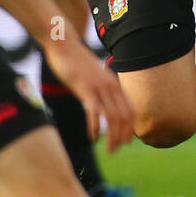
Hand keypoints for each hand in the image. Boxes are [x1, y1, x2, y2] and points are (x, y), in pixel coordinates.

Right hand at [42, 35, 133, 153]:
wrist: (65, 46)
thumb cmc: (77, 63)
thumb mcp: (94, 77)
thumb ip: (100, 90)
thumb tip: (102, 105)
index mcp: (114, 85)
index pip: (130, 110)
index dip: (130, 128)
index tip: (127, 141)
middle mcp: (111, 87)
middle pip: (124, 116)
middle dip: (123, 136)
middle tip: (117, 150)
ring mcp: (99, 88)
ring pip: (112, 116)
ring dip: (112, 136)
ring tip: (110, 150)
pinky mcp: (85, 89)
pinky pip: (94, 111)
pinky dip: (95, 126)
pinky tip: (93, 137)